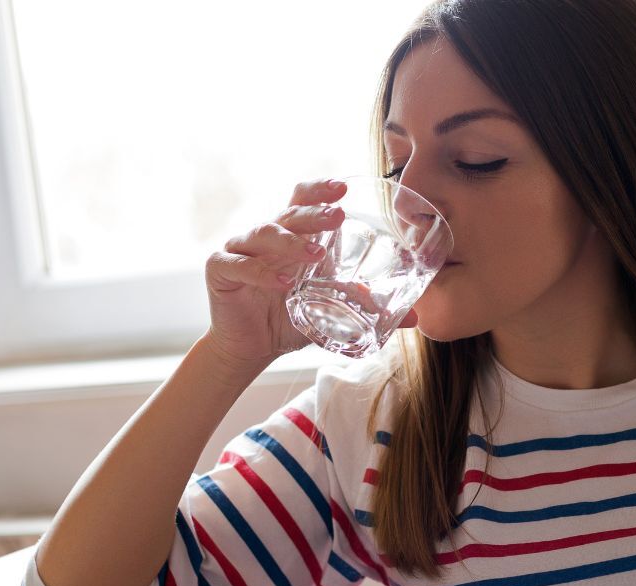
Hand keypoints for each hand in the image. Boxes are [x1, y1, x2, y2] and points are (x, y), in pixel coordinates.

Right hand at [201, 178, 417, 369]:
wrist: (251, 348)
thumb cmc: (290, 320)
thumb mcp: (332, 313)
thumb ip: (367, 309)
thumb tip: (415, 318)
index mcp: (291, 236)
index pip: (302, 200)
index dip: (320, 190)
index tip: (343, 188)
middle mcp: (265, 236)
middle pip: (288, 214)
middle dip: (314, 213)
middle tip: (338, 216)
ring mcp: (240, 249)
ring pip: (263, 234)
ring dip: (290, 242)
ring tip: (315, 254)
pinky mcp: (220, 270)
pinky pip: (239, 265)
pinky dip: (259, 272)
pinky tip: (280, 283)